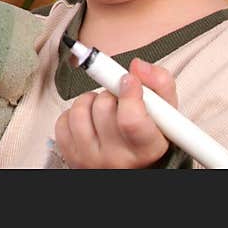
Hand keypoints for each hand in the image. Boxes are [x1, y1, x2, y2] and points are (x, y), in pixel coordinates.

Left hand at [54, 58, 177, 168]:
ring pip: (80, 111)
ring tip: (104, 109)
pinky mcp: (69, 154)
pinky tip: (89, 119)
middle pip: (103, 109)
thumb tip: (137, 66)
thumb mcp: (165, 112)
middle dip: (111, 94)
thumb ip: (159, 84)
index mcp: (146, 149)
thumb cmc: (147, 134)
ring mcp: (90, 159)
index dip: (128, 94)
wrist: (128, 162)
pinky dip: (75, 112)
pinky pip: (63, 120)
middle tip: (119, 100)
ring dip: (91, 101)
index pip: (131, 120)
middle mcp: (117, 159)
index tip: (129, 79)